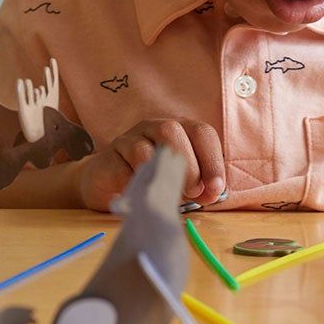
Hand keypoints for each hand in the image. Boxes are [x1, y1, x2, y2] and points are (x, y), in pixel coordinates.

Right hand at [78, 119, 225, 211]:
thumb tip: (212, 193)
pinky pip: (122, 168)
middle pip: (173, 131)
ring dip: (161, 174)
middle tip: (194, 192)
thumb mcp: (181, 183)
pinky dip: (136, 184)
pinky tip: (143, 196)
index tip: (216, 188)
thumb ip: (199, 186)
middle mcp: (154, 128)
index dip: (212, 159)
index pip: (202, 133)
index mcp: (179, 130)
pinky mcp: (108, 158)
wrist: (109, 184)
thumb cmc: (153, 181)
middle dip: (189, 164)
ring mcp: (128, 140)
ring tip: (170, 195)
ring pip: (145, 147)